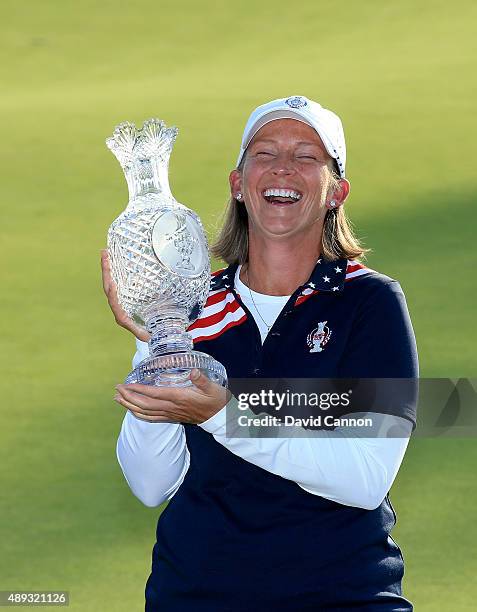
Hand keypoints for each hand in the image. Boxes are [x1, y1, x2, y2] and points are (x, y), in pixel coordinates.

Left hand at [101, 249, 149, 341]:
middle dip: (106, 272)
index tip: (113, 285)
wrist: (144, 332)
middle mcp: (117, 306)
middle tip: (105, 256)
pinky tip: (111, 258)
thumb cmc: (146, 332)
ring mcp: (117, 299)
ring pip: (109, 282)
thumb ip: (143, 334)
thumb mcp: (144, 333)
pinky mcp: (120, 293)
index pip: (115, 303)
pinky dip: (112, 269)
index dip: (113, 295)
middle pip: (108, 288)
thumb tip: (149, 337)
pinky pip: (114, 280)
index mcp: (121, 315)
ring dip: (107, 267)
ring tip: (105, 252)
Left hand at [114, 369, 230, 423]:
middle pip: (144, 404)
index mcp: (179, 397)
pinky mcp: (172, 417)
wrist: (221, 417)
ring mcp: (171, 414)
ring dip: (130, 405)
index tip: (126, 384)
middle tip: (117, 389)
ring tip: (118, 399)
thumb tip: (194, 371)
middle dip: (129, 397)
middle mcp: (171, 407)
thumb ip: (202, 380)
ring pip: (145, 412)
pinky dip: (139, 415)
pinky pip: (152, 418)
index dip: (138, 390)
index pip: (153, 394)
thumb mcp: (212, 387)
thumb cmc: (216, 400)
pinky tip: (132, 411)